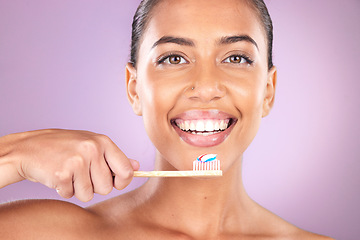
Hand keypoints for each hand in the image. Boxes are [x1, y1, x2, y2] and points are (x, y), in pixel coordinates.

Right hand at [0, 129, 138, 201]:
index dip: (122, 182)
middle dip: (95, 186)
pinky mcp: (62, 173)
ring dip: (78, 189)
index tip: (114, 182)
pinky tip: (58, 176)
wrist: (29, 148)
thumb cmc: (64, 147)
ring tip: (69, 174)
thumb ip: (114, 157)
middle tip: (81, 173)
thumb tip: (136, 166)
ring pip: (89, 194)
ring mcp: (78, 161)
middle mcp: (92, 149)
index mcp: (103, 141)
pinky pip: (72, 195)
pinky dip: (64, 190)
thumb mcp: (91, 145)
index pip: (126, 171)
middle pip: (107, 187)